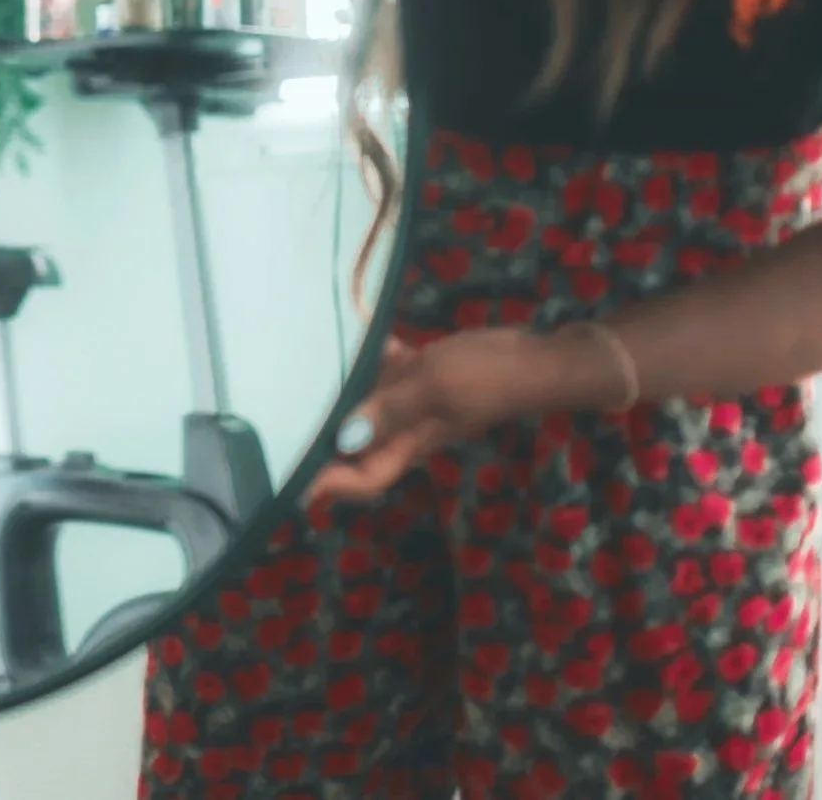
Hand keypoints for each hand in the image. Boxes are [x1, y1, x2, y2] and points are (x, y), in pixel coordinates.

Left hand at [308, 329, 565, 506]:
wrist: (540, 359)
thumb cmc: (489, 375)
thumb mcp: (435, 386)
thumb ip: (390, 408)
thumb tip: (345, 437)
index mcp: (411, 442)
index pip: (365, 477)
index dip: (329, 484)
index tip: (291, 479)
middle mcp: (410, 429)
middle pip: (359, 443)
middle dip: (324, 434)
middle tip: (282, 414)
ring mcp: (420, 405)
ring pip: (371, 405)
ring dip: (347, 389)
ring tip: (312, 366)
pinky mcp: (430, 379)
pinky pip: (393, 374)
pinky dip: (377, 360)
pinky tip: (366, 337)